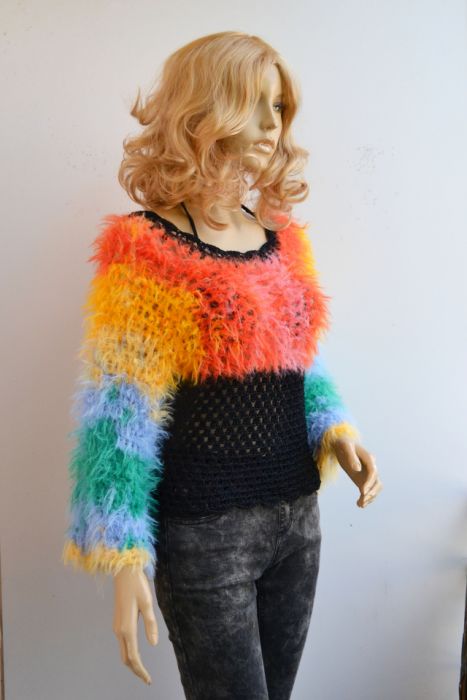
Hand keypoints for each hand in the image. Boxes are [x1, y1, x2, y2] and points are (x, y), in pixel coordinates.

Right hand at [112, 566, 158, 684]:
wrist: (124, 572)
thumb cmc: (138, 585)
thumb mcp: (148, 603)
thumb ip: (151, 624)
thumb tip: (153, 644)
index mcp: (127, 628)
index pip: (133, 656)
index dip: (141, 670)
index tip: (148, 680)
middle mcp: (119, 630)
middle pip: (125, 657)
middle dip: (135, 670)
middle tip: (146, 679)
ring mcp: (117, 626)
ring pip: (123, 651)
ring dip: (132, 662)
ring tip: (143, 670)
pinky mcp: (118, 621)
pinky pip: (122, 643)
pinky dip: (129, 653)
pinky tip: (136, 653)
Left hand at [331, 438, 382, 507]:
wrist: (342, 445)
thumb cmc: (344, 444)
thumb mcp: (345, 447)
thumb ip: (351, 457)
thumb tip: (357, 468)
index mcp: (369, 459)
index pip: (373, 472)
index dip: (369, 482)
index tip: (362, 491)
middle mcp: (371, 467)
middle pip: (377, 482)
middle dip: (372, 492)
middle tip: (362, 498)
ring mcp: (368, 474)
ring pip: (374, 488)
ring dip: (370, 497)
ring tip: (360, 505)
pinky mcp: (363, 479)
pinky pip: (367, 491)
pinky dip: (365, 498)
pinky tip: (359, 504)